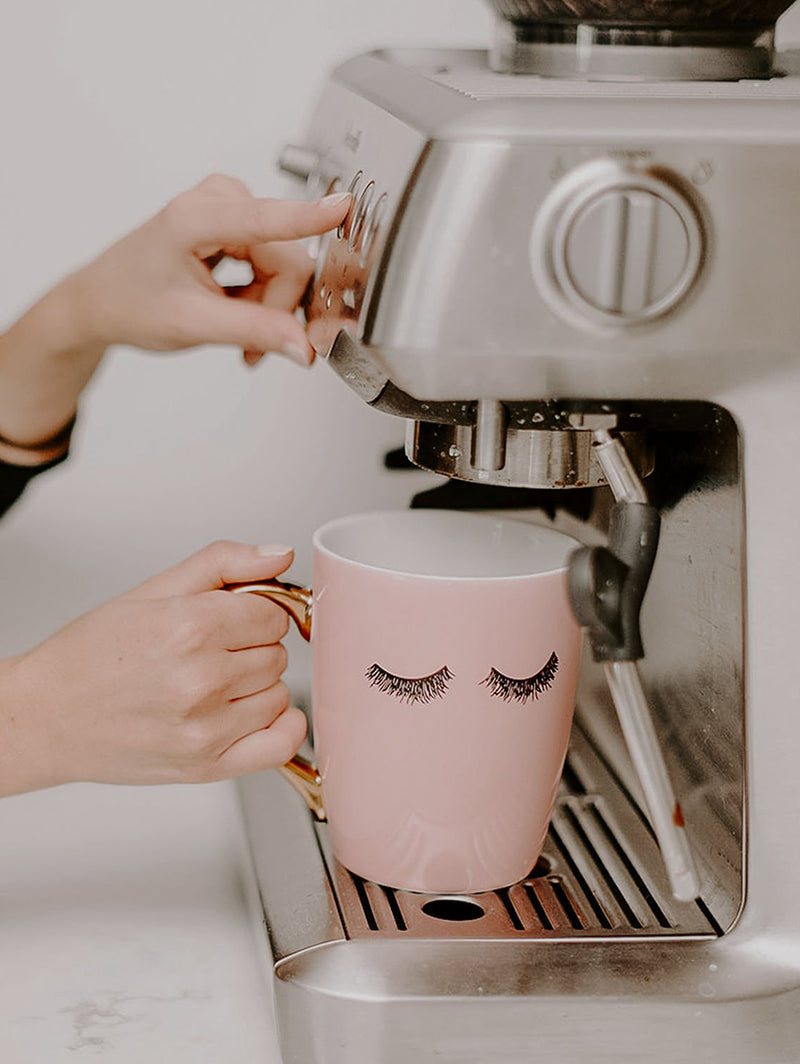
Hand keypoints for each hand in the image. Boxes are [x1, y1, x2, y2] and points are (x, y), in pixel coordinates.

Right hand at [0, 541, 307, 794]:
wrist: (44, 717)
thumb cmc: (90, 656)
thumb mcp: (151, 591)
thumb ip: (223, 564)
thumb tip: (280, 554)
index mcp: (188, 627)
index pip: (273, 614)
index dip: (255, 612)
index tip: (231, 618)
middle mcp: (200, 680)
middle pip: (277, 652)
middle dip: (252, 646)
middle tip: (210, 651)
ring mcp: (206, 728)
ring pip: (279, 692)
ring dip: (257, 686)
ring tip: (212, 683)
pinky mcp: (207, 767)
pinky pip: (281, 744)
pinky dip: (281, 726)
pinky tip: (253, 713)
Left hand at [64, 173, 349, 366]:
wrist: (102, 302)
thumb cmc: (131, 303)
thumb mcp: (193, 325)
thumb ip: (254, 332)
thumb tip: (303, 346)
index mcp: (194, 219)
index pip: (265, 220)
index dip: (308, 217)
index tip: (343, 206)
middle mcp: (214, 203)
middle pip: (285, 260)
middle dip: (276, 308)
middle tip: (252, 345)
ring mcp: (226, 210)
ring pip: (284, 266)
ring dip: (268, 308)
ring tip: (239, 334)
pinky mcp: (235, 224)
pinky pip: (274, 264)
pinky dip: (262, 298)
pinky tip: (239, 314)